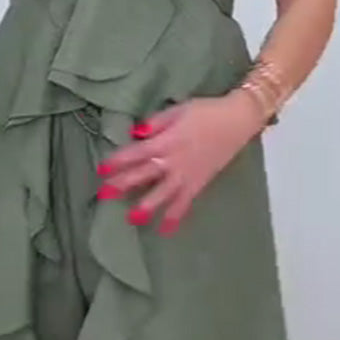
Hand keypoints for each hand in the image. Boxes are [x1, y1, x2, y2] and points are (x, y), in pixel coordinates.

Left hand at [96, 90, 265, 235]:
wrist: (238, 120)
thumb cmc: (207, 111)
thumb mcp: (179, 110)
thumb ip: (156, 122)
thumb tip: (136, 134)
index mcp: (167, 140)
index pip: (137, 153)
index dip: (119, 161)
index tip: (102, 169)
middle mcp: (174, 160)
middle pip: (145, 174)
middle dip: (124, 184)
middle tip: (104, 194)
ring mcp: (187, 174)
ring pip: (164, 193)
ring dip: (147, 206)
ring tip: (132, 218)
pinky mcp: (199, 183)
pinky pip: (185, 202)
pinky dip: (176, 216)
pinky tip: (165, 230)